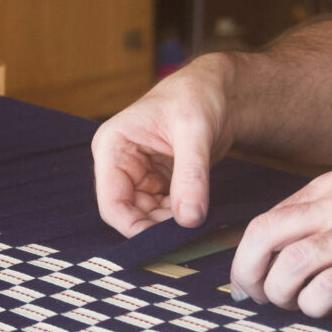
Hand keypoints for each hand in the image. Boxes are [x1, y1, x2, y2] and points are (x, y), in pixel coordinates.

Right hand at [91, 55, 234, 236]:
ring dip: (169, 224)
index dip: (134, 227)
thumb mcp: (195, 133)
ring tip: (196, 223)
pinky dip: (179, 216)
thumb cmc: (198, 95)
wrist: (219, 89)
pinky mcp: (157, 180)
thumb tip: (189, 220)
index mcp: (112, 147)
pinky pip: (162, 209)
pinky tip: (197, 214)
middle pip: (129, 212)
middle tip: (187, 238)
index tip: (165, 242)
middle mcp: (119, 163)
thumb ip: (191, 176)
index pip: (112, 202)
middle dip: (156, 227)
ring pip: (146, 214)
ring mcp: (138, 174)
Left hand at [230, 168, 331, 315]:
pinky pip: (328, 286)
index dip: (248, 254)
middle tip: (254, 297)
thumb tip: (278, 250)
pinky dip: (312, 304)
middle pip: (266, 234)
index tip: (249, 279)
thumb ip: (327, 217)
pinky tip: (319, 309)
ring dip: (280, 293)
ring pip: (292, 262)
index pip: (269, 218)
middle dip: (248, 272)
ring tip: (291, 305)